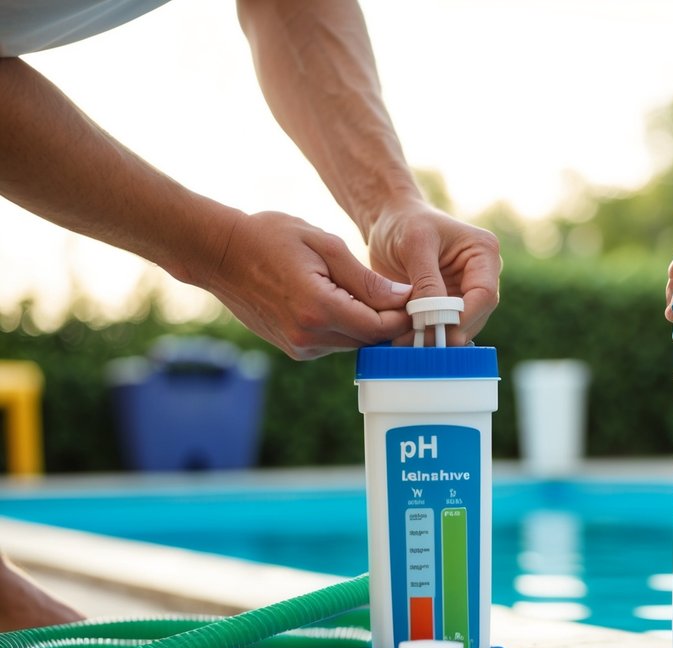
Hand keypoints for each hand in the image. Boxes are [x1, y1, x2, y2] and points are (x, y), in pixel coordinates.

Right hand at [207, 211, 413, 359]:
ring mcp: (299, 346)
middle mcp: (309, 337)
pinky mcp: (294, 348)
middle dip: (389, 322)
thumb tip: (403, 298)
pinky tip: (341, 301)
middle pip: (369, 340)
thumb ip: (365, 278)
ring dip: (366, 324)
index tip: (417, 299)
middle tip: (402, 297)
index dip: (403, 316)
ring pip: (353, 344)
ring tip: (369, 293)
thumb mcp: (324, 245)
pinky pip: (334, 343)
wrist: (219, 253)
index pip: (379, 327)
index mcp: (319, 309)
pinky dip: (345, 326)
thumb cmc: (270, 238)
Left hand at [367, 199, 500, 345]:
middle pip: (477, 315)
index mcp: (483, 253)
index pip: (484, 293)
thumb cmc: (404, 223)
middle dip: (451, 331)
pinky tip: (408, 342)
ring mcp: (467, 292)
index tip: (442, 332)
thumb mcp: (414, 244)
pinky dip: (428, 336)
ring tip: (410, 347)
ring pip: (462, 326)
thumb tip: (435, 317)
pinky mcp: (449, 305)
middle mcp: (482, 275)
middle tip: (423, 346)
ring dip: (439, 338)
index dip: (465, 316)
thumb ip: (427, 280)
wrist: (389, 222)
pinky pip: (444, 326)